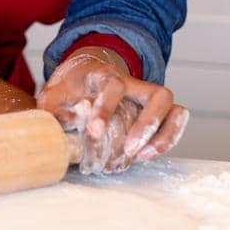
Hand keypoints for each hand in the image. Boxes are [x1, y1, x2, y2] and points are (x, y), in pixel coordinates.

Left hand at [38, 48, 189, 174]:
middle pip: (156, 94)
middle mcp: (131, 82)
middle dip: (146, 125)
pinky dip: (170, 137)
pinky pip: (176, 117)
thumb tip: (68, 127)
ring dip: (162, 134)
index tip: (96, 131)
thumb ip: (57, 112)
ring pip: (171, 105)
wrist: (83, 75)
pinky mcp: (155, 108)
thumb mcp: (52, 96)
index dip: (106, 108)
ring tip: (141, 155)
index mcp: (102, 73)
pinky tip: (148, 154)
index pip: (112, 85)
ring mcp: (146, 94)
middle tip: (128, 150)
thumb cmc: (68, 89)